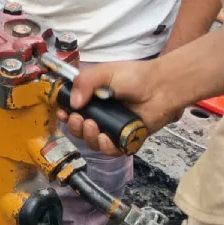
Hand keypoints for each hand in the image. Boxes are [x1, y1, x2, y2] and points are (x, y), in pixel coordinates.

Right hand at [59, 61, 181, 155]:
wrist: (160, 87)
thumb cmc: (134, 77)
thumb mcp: (104, 73)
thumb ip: (84, 82)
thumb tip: (72, 104)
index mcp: (92, 100)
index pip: (72, 111)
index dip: (65, 114)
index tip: (63, 113)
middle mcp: (100, 116)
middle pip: (79, 130)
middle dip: (75, 127)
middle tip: (80, 119)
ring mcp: (112, 129)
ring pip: (92, 142)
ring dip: (88, 137)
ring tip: (93, 126)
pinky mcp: (126, 140)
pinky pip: (111, 151)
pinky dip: (105, 147)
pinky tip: (105, 138)